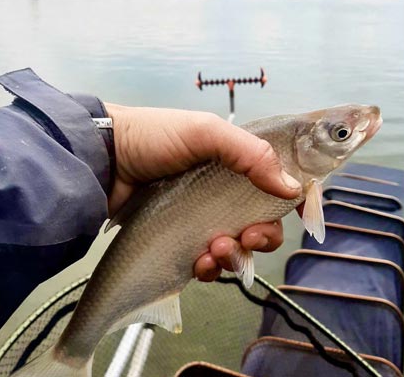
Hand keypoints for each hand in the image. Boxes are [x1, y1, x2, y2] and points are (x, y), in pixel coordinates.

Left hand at [104, 103, 301, 280]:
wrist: (100, 161)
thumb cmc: (152, 137)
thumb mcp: (206, 133)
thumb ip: (252, 155)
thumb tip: (292, 187)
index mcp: (238, 165)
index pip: (281, 185)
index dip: (297, 202)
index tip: (304, 216)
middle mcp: (226, 195)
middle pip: (265, 225)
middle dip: (262, 237)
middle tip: (246, 237)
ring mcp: (204, 221)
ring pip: (240, 250)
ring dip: (235, 256)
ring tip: (213, 250)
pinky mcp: (181, 244)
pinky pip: (209, 266)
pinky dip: (211, 270)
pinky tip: (199, 263)